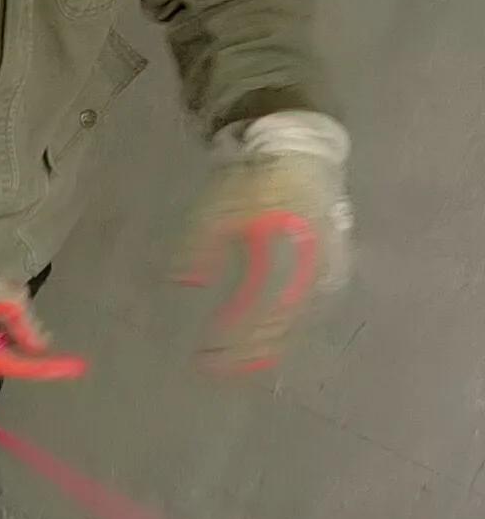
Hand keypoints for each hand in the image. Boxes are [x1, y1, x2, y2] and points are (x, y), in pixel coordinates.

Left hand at [177, 110, 351, 372]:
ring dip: (276, 341)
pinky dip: (296, 322)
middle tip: (226, 372)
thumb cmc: (251, 177)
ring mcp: (327, 260)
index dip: (237, 340)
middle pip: (283, 319)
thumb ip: (201, 247)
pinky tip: (279, 339)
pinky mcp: (332, 256)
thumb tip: (187, 283)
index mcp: (283, 251)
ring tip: (251, 365)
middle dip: (254, 349)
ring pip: (302, 313)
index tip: (211, 360)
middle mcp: (311, 262)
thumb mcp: (217, 208)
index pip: (261, 310)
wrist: (296, 146)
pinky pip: (315, 298)